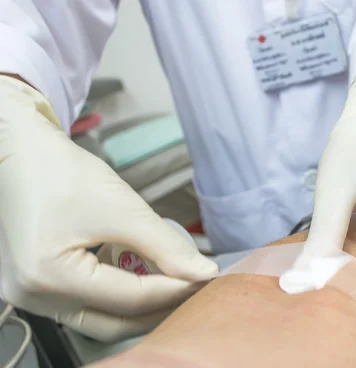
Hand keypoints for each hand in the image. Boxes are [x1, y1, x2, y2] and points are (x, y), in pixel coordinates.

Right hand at [0, 76, 217, 341]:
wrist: (21, 153)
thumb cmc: (63, 172)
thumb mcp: (122, 208)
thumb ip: (166, 246)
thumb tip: (203, 273)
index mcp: (49, 277)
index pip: (130, 299)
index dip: (176, 290)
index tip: (207, 280)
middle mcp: (34, 297)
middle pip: (114, 323)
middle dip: (159, 309)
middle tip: (194, 291)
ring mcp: (30, 296)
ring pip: (100, 319)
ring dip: (139, 305)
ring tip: (173, 284)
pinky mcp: (36, 287)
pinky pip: (85, 304)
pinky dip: (117, 294)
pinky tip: (141, 277)